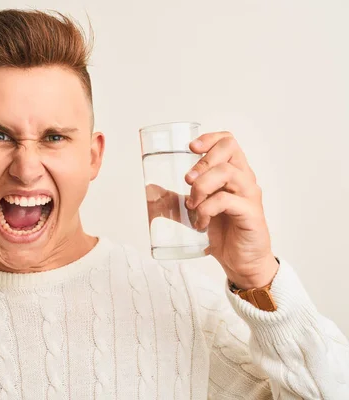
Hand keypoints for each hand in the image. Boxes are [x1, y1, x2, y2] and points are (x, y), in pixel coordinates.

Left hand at [185, 131, 277, 288]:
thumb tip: (150, 189)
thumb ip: (175, 199)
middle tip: (187, 180)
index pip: (228, 142)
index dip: (209, 138)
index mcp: (233, 173)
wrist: (242, 262)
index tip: (190, 147)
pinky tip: (200, 222)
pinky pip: (226, 201)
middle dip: (202, 161)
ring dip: (202, 186)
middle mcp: (244, 179)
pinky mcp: (251, 214)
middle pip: (229, 149)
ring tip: (192, 204)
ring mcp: (249, 195)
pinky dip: (206, 209)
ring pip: (227, 172)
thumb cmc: (223, 232)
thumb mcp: (195, 210)